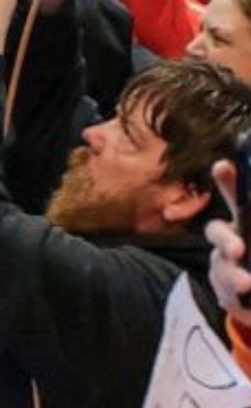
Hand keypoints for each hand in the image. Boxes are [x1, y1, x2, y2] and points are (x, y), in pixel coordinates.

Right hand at [206, 160, 250, 327]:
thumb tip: (244, 237)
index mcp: (246, 221)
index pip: (235, 196)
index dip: (226, 180)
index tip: (223, 166)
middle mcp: (232, 240)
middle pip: (216, 232)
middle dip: (224, 239)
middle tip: (239, 250)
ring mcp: (225, 266)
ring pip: (221, 267)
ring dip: (234, 276)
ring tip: (248, 283)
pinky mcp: (226, 293)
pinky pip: (227, 293)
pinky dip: (239, 295)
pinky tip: (249, 296)